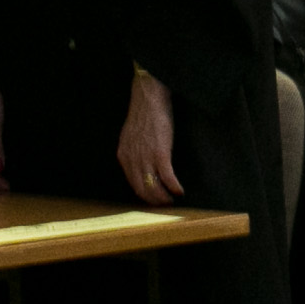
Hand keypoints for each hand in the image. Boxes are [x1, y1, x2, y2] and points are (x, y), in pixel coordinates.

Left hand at [118, 69, 182, 205]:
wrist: (149, 98)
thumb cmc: (143, 113)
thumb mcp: (131, 136)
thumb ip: (133, 151)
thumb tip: (140, 164)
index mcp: (124, 156)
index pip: (132, 184)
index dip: (143, 195)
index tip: (152, 199)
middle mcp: (133, 160)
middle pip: (142, 190)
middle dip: (154, 201)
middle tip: (164, 205)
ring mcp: (146, 158)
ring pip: (154, 187)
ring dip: (164, 198)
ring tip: (172, 201)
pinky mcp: (161, 153)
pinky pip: (168, 178)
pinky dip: (174, 188)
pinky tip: (180, 191)